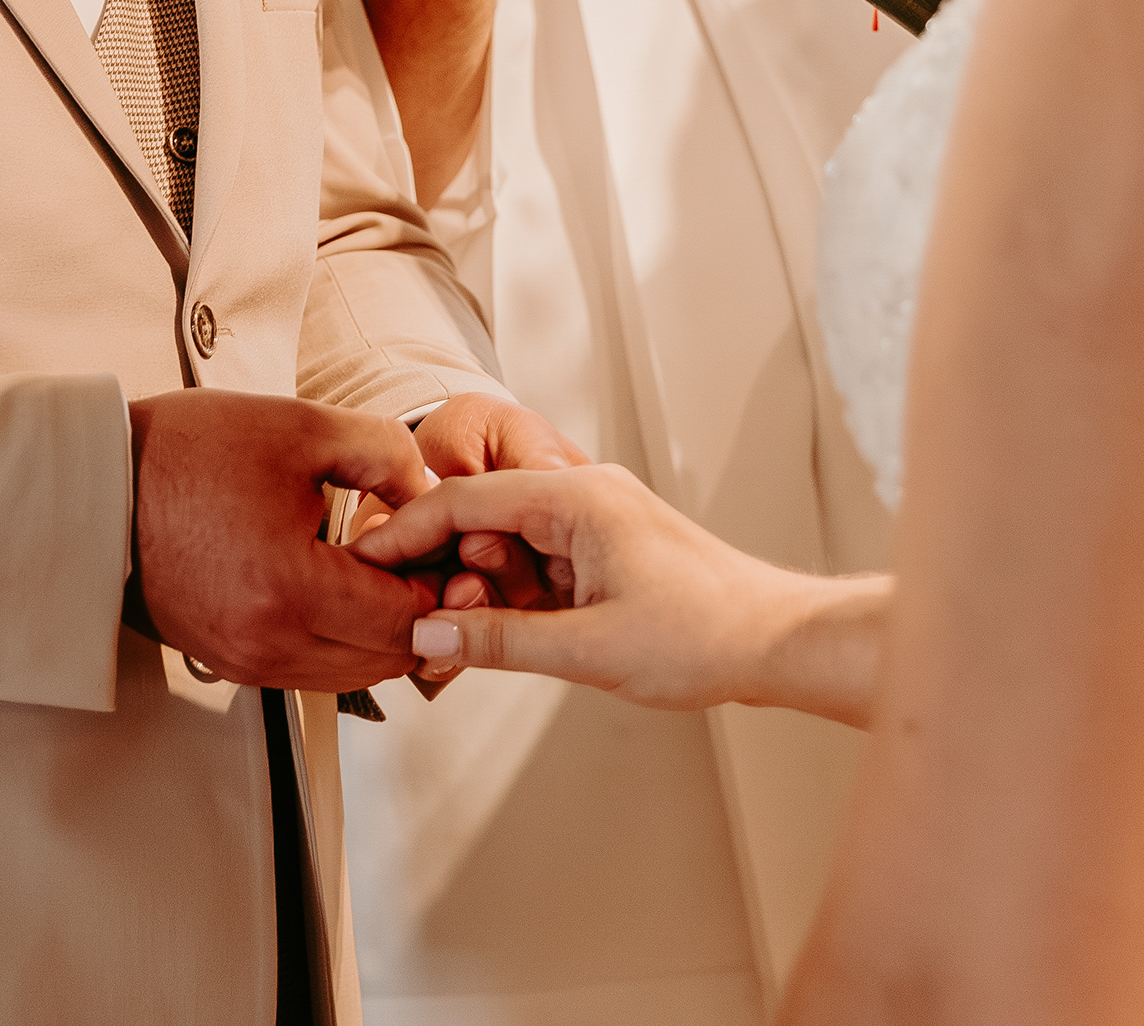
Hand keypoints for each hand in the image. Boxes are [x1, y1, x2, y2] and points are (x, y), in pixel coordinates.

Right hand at [126, 390, 436, 691]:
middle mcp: (267, 645)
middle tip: (426, 560)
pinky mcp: (225, 661)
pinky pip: (309, 670)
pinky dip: (337, 639)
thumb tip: (428, 491)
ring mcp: (242, 662)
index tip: (443, 543)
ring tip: (380, 570)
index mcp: (290, 591)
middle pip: (386, 660)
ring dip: (378, 631)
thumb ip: (384, 453)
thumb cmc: (184, 454)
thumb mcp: (299, 428)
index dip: (439, 581)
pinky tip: (335, 589)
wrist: (96, 485)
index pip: (404, 617)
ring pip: (351, 674)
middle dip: (418, 612)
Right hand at [348, 464, 889, 725]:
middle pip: (484, 519)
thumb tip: (428, 631)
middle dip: (451, 571)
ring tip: (485, 637)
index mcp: (576, 496)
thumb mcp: (587, 648)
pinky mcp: (609, 550)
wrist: (780, 644)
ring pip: (510, 546)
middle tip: (435, 622)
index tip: (364, 558)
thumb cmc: (705, 635)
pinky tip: (514, 634)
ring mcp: (598, 521)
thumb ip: (498, 639)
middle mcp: (584, 495)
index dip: (406, 531)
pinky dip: (519, 598)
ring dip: (488, 591)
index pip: (464, 500)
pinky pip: (541, 565)